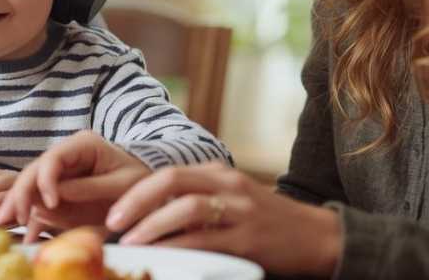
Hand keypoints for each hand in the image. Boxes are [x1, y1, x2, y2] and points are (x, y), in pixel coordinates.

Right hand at [0, 130, 149, 240]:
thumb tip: (53, 198)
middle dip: (21, 192)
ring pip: (31, 181)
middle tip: (9, 217)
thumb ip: (88, 189)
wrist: (148, 182)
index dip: (45, 180)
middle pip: (35, 169)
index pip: (54, 158)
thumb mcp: (120, 185)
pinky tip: (22, 228)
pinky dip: (30, 211)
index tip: (49, 204)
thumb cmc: (139, 178)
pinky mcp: (60, 184)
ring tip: (4, 221)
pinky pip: (40, 196)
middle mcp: (67, 152)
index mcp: (83, 144)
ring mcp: (62, 168)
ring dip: (18, 201)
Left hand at [108, 163, 341, 276]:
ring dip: (152, 226)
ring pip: (186, 208)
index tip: (112, 210)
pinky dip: (177, 248)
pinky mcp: (249, 238)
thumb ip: (195, 200)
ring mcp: (240, 209)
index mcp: (219, 172)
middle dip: (135, 201)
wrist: (316, 236)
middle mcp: (227, 184)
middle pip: (171, 181)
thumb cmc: (264, 221)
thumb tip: (146, 217)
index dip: (136, 190)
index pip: (168, 172)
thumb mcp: (230, 199)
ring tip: (130, 242)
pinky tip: (160, 256)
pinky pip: (205, 239)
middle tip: (111, 222)